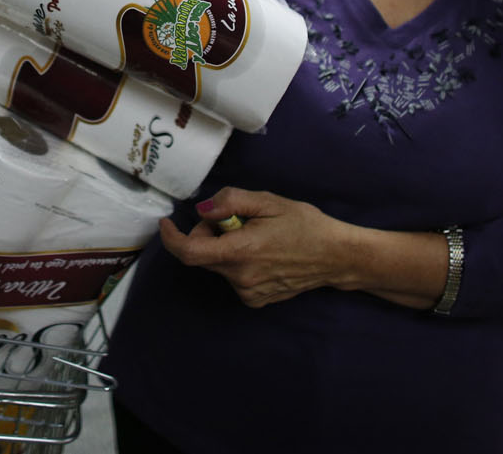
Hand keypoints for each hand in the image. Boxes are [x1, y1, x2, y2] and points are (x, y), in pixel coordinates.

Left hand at [159, 187, 359, 307]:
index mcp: (240, 252)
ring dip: (224, 249)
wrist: (336, 257)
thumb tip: (202, 209)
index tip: (166, 223)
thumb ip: (231, 202)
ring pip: (218, 266)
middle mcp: (240, 278)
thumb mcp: (268, 202)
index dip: (171, 238)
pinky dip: (237, 263)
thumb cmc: (304, 224)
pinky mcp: (255, 301)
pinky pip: (232, 277)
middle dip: (208, 234)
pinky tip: (263, 255)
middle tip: (234, 219)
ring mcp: (248, 293)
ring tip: (256, 237)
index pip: (189, 253)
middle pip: (203, 256)